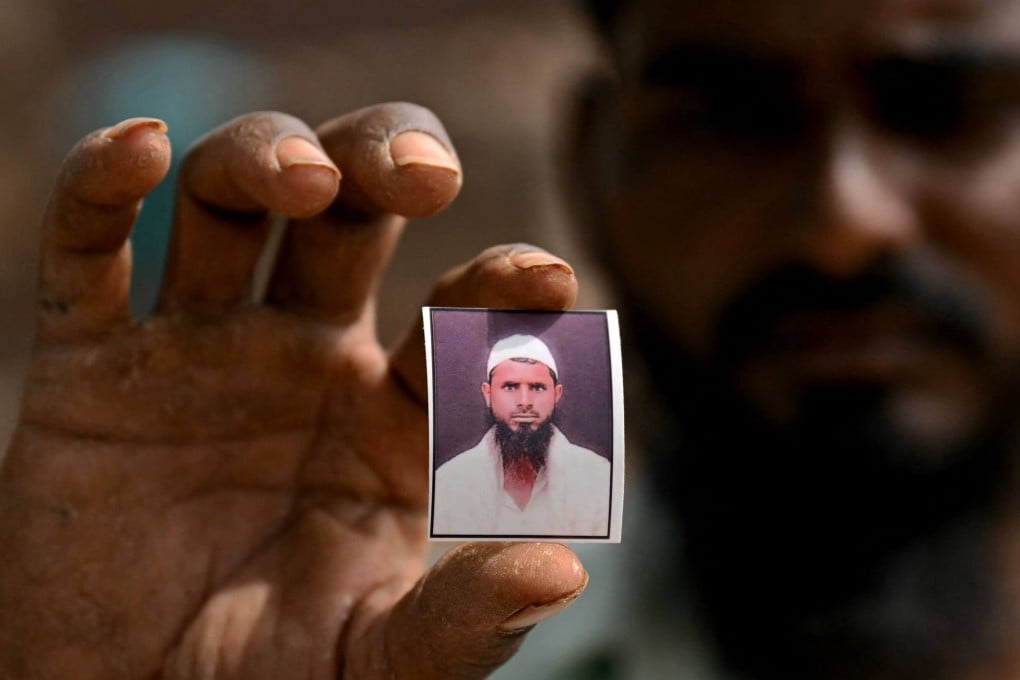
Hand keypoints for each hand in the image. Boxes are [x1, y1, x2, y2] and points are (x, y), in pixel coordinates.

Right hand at [0, 105, 585, 678]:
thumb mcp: (377, 661)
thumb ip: (463, 621)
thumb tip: (566, 572)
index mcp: (389, 414)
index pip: (454, 316)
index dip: (499, 287)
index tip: (547, 278)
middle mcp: (304, 357)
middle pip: (351, 211)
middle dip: (384, 161)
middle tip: (424, 175)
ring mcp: (199, 350)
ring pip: (228, 201)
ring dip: (266, 156)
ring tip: (304, 180)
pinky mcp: (93, 367)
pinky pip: (87, 253)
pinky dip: (102, 188)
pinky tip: (140, 147)